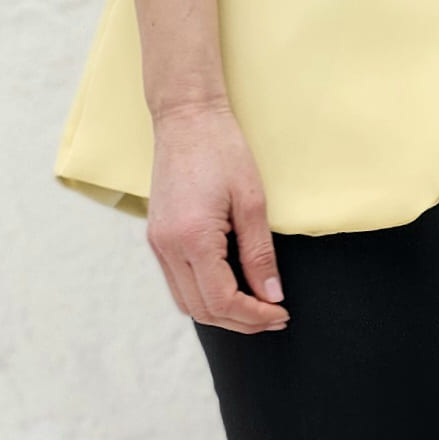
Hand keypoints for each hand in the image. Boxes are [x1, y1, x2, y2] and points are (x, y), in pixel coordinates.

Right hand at [145, 98, 289, 334]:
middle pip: (202, 310)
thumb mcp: (251, 201)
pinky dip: (203, 295)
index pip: (223, 300)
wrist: (186, 117)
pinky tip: (229, 287)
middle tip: (274, 316)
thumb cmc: (222, 149)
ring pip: (186, 302)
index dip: (255, 316)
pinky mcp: (157, 237)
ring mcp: (158, 243)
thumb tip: (272, 296)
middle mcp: (167, 247)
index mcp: (192, 238)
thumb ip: (260, 254)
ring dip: (220, 313)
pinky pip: (177, 283)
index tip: (281, 313)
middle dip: (240, 321)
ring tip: (255, 308)